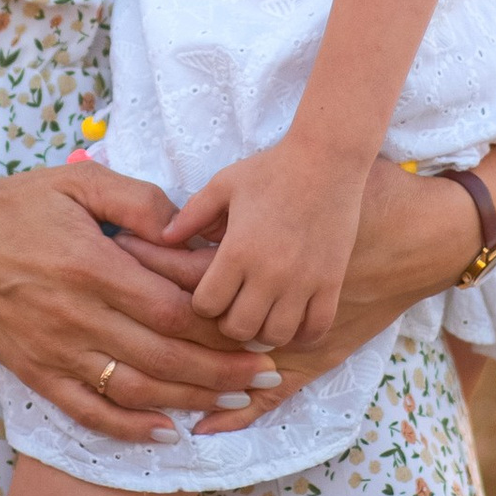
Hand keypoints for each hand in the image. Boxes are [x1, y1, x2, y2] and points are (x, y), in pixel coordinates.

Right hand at [0, 162, 281, 450]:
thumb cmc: (18, 204)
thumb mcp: (78, 183)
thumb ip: (137, 202)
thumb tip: (187, 228)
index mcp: (91, 266)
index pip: (171, 309)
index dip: (221, 329)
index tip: (261, 335)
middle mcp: (74, 314)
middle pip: (162, 357)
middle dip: (221, 373)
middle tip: (268, 380)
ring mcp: (52, 349)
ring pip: (132, 390)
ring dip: (188, 402)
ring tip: (234, 406)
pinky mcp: (34, 372)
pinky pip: (86, 410)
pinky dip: (128, 428)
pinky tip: (167, 434)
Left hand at [164, 130, 365, 349]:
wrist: (328, 159)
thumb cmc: (272, 169)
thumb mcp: (224, 184)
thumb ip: (193, 213)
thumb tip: (164, 238)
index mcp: (238, 250)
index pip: (206, 306)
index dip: (202, 303)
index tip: (209, 291)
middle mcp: (269, 273)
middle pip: (237, 329)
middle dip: (228, 323)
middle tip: (232, 307)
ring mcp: (302, 281)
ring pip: (275, 335)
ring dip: (263, 330)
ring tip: (261, 314)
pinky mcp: (331, 282)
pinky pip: (315, 329)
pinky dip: (302, 333)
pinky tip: (294, 318)